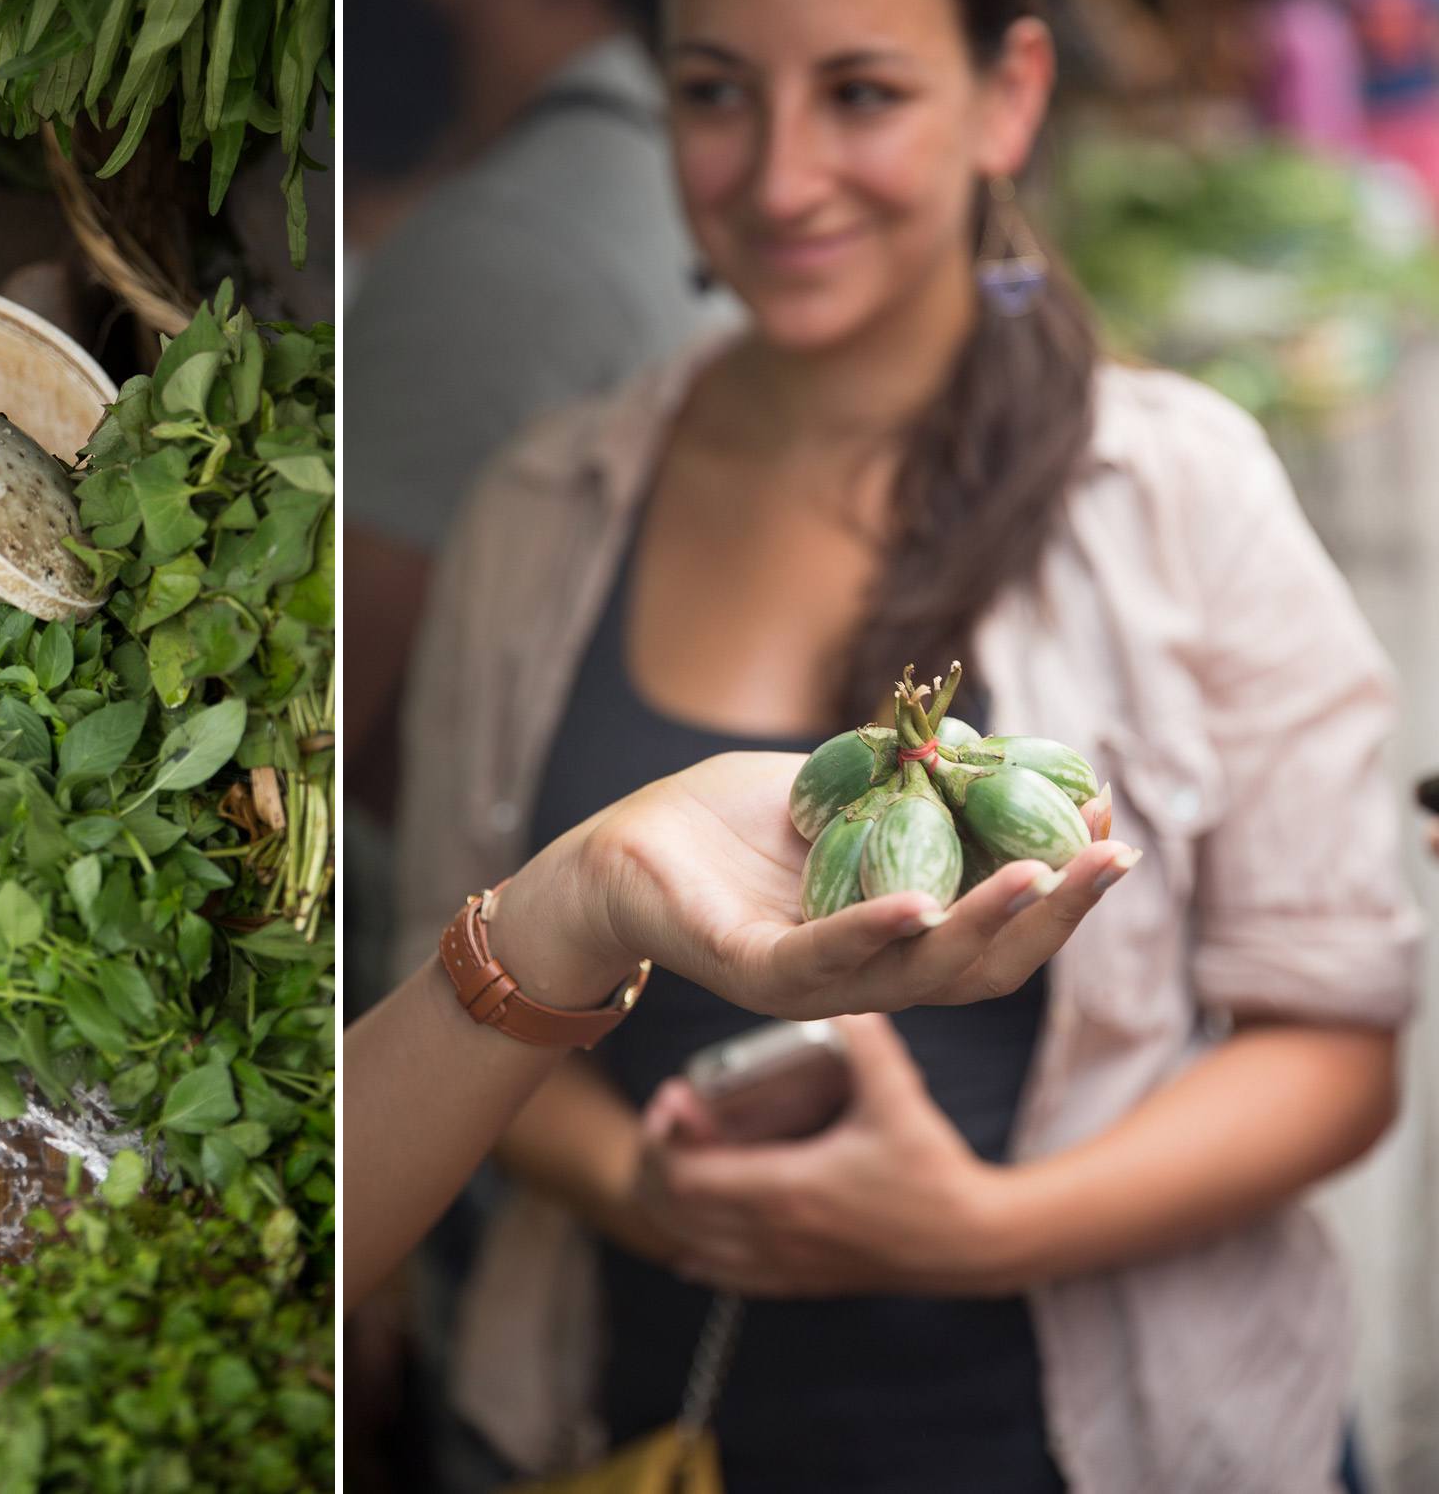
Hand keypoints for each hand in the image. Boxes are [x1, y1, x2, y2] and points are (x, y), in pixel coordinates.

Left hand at [493, 751, 1135, 1019]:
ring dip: (989, 923)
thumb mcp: (829, 787)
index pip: (995, 928)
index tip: (1112, 828)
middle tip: (1114, 855)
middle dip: (1057, 913)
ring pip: (918, 971)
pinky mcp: (748, 969)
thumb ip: (901, 780)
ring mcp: (808, 981)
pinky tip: (925, 902)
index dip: (1060, 888)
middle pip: (982, 963)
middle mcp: (860, 971)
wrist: (611, 852)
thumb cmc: (718, 824)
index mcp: (888, 935)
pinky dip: (876, 930)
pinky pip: (821, 960)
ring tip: (1047, 874)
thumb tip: (986, 745)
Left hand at [636, 1014, 1016, 1296]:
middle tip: (672, 1123)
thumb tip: (843, 999)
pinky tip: (694, 1243)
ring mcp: (786, 1264)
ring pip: (694, 1246)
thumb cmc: (935, 1172)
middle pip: (673, 1211)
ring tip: (683, 1163)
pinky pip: (730, 1278)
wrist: (975, 1243)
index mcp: (785, 1190)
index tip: (676, 1098)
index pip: (684, 1175)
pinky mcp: (804, 1282)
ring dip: (673, 1207)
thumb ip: (868, 1044)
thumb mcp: (898, 1097)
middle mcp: (774, 1234)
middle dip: (656, 1164)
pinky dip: (701, 1254)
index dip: (662, 1137)